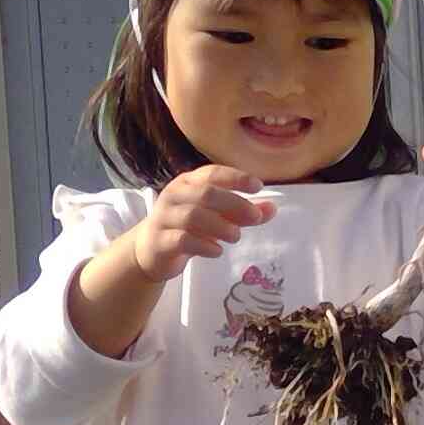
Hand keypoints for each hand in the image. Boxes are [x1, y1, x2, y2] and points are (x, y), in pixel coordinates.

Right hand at [123, 164, 270, 283]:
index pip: (212, 173)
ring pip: (193, 216)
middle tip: (255, 217)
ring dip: (220, 226)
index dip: (236, 177)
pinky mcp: (160, 241)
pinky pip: (183, 240)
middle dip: (234, 204)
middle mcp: (174, 196)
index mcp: (188, 183)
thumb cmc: (186, 228)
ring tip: (236, 236)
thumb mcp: (216, 218)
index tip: (258, 186)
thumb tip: (273, 209)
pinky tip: (217, 251)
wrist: (150, 251)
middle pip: (206, 193)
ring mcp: (164, 218)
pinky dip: (204, 245)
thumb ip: (242, 213)